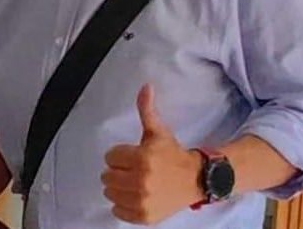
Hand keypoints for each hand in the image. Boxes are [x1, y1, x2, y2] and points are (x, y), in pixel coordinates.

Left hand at [101, 84, 203, 224]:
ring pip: (110, 194)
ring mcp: (142, 201)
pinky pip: (118, 212)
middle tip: (132, 168)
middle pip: (107, 177)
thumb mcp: (159, 130)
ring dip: (119, 187)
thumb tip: (145, 86)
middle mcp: (141, 180)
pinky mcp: (144, 216)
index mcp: (142, 158)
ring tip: (133, 181)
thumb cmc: (173, 153)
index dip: (119, 154)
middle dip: (117, 170)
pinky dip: (123, 204)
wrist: (194, 178)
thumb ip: (146, 109)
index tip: (130, 155)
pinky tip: (135, 195)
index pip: (110, 157)